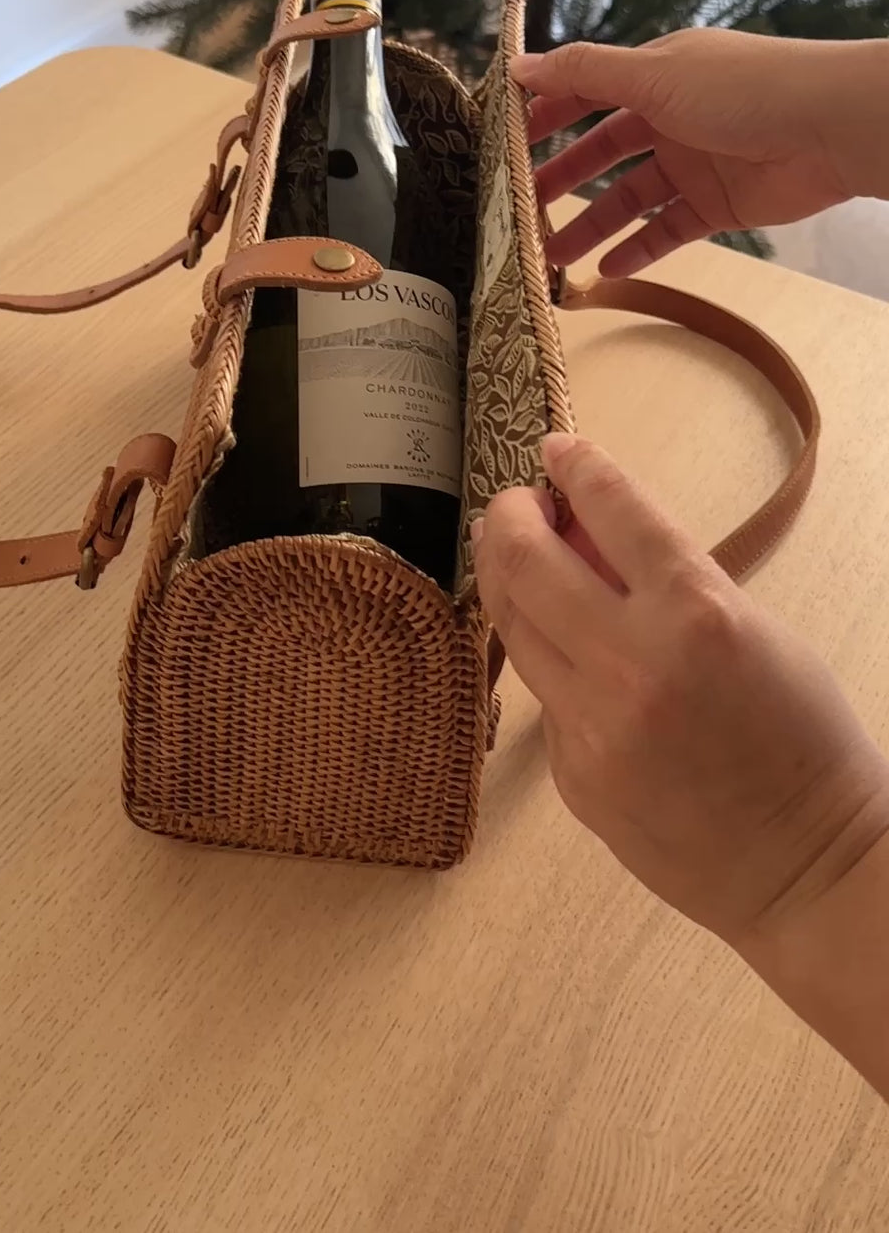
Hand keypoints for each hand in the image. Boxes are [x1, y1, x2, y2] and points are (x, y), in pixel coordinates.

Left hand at [473, 433, 888, 949]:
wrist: (809, 868)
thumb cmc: (804, 741)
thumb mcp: (757, 632)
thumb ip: (675, 586)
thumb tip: (598, 542)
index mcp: (697, 612)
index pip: (616, 509)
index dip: (580, 467)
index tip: (559, 449)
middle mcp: (633, 662)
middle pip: (530, 561)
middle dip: (511, 517)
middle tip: (516, 505)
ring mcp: (594, 724)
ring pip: (515, 627)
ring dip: (508, 580)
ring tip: (515, 558)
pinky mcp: (573, 775)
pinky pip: (542, 697)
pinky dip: (548, 660)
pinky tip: (565, 652)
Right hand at [511, 30, 887, 277]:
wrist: (829, 128)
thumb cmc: (743, 88)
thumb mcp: (653, 73)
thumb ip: (585, 73)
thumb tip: (519, 66)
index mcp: (656, 75)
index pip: (587, 92)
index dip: (545, 113)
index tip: (504, 139)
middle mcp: (672, 116)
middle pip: (603, 152)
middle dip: (561, 179)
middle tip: (519, 208)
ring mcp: (695, 163)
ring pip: (629, 198)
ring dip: (591, 224)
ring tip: (549, 254)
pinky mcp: (719, 205)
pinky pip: (668, 231)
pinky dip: (637, 249)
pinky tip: (606, 269)